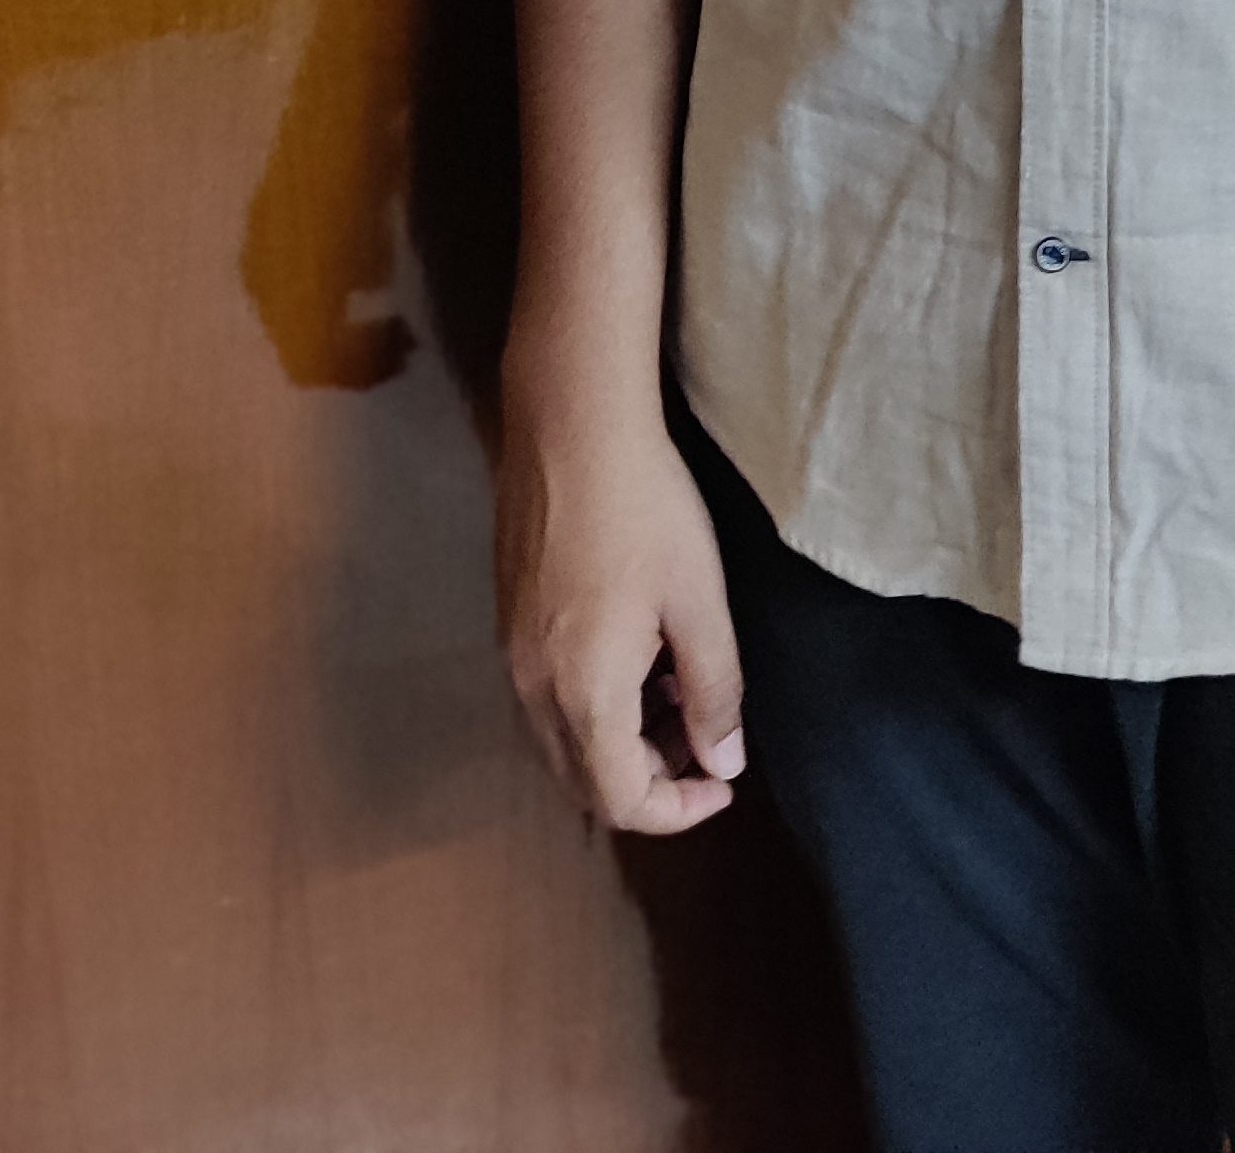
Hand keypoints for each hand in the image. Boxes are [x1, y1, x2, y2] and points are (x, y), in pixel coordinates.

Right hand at [496, 351, 746, 833]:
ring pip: (562, 743)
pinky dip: (593, 705)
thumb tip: (724, 763)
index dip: (679, 810)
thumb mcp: (699, 599)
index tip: (725, 780)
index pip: (622, 801)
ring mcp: (513, 654)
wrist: (570, 424)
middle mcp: (533, 688)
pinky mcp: (509, 619)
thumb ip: (715, 690)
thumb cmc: (645, 508)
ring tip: (678, 689)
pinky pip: (548, 698)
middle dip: (649, 781)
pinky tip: (637, 651)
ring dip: (620, 743)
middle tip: (704, 738)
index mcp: (583, 694)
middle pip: (584, 783)